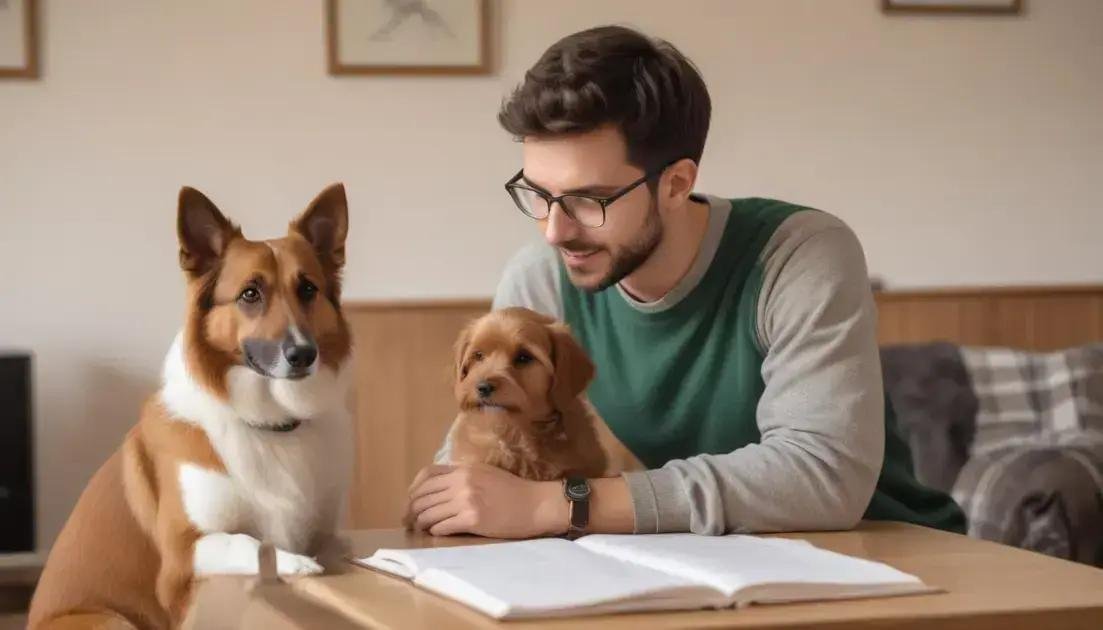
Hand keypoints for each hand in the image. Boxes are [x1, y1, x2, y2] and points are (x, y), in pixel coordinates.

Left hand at [405, 463, 566, 537]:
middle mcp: (461, 482)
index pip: (427, 475)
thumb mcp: (485, 474)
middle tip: (410, 520)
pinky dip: (435, 531)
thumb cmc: (513, 491)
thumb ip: (462, 476)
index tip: (411, 500)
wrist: (535, 505)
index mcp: (464, 469)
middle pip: (423, 496)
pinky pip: (442, 526)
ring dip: (422, 523)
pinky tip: (437, 533)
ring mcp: (466, 500)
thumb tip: (439, 489)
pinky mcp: (471, 519)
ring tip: (423, 528)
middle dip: (412, 510)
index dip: (414, 490)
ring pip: (428, 513)